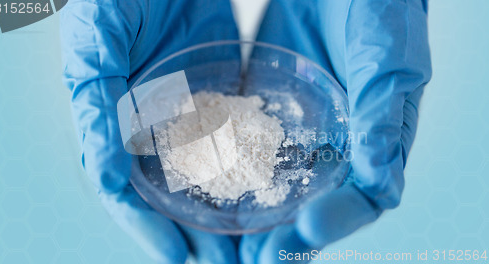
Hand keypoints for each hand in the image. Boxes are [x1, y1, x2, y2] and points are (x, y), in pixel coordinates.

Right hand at [60, 0, 240, 262]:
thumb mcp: (98, 43)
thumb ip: (97, 105)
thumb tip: (108, 175)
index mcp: (114, 122)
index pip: (127, 189)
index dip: (148, 226)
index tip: (178, 257)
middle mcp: (154, 127)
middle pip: (174, 193)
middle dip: (199, 232)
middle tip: (230, 263)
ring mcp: (192, 113)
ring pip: (210, 173)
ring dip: (230, 210)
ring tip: (256, 241)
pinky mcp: (224, 94)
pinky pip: (240, 137)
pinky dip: (253, 167)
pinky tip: (274, 189)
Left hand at [240, 0, 431, 262]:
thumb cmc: (378, 7)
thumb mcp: (386, 54)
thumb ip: (383, 112)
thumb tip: (380, 180)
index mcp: (375, 140)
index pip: (361, 197)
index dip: (335, 222)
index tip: (300, 232)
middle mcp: (335, 144)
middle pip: (312, 204)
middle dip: (283, 238)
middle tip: (251, 262)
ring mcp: (296, 131)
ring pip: (274, 185)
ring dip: (250, 218)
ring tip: (220, 247)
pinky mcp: (263, 111)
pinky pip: (243, 148)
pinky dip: (227, 174)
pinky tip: (201, 191)